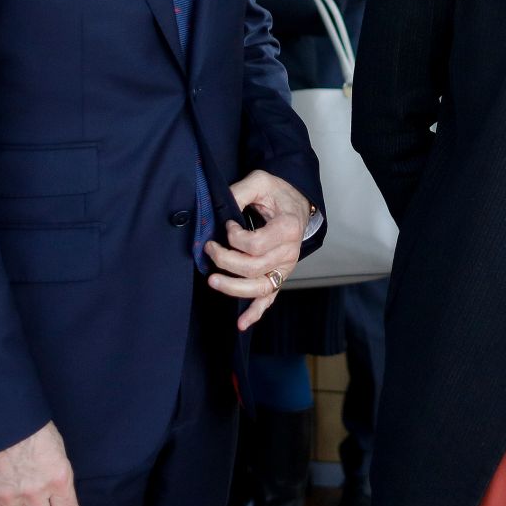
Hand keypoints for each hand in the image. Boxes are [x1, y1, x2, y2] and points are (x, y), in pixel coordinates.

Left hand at [205, 169, 312, 331]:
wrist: (296, 203)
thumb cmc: (278, 193)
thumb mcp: (260, 181)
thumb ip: (240, 191)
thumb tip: (218, 207)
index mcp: (288, 228)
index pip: (255, 244)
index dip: (234, 237)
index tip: (226, 224)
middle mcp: (289, 252)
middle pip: (253, 268)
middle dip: (225, 260)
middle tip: (209, 248)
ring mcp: (285, 267)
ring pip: (259, 288)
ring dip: (234, 288)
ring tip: (213, 281)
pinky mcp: (279, 276)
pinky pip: (269, 299)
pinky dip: (255, 313)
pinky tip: (241, 323)